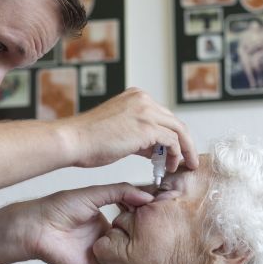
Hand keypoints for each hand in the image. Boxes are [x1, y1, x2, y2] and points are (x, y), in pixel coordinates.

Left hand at [14, 183, 152, 263]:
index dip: (145, 232)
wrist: (38, 226)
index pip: (132, 231)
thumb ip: (121, 192)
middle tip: (157, 257)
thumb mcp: (94, 194)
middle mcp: (104, 243)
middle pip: (128, 255)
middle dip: (140, 259)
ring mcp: (96, 259)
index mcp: (108, 225)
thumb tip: (148, 197)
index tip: (161, 231)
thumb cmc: (60, 207)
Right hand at [57, 88, 198, 172]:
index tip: (175, 151)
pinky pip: (173, 141)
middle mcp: (143, 100)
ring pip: (179, 130)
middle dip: (184, 142)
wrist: (74, 141)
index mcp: (135, 97)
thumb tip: (154, 149)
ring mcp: (146, 112)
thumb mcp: (119, 132)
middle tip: (188, 158)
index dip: (172, 135)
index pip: (163, 116)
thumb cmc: (89, 140)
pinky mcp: (147, 127)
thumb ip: (139, 136)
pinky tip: (170, 166)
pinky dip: (176, 154)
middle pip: (174, 121)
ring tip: (184, 165)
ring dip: (184, 150)